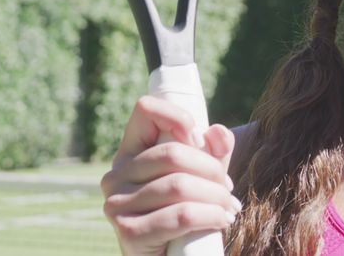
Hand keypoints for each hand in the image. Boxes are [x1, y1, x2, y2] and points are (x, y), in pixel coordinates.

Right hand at [101, 96, 239, 255]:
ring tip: (228, 208)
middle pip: (173, 152)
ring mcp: (117, 204)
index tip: (199, 140)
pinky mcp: (129, 232)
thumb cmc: (182, 218)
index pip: (145, 110)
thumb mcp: (199, 179)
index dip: (177, 116)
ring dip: (216, 197)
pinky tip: (222, 221)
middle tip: (227, 190)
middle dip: (212, 170)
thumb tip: (218, 132)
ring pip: (180, 185)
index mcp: (129, 154)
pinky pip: (182, 214)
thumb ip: (211, 154)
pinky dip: (211, 216)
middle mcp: (115, 176)